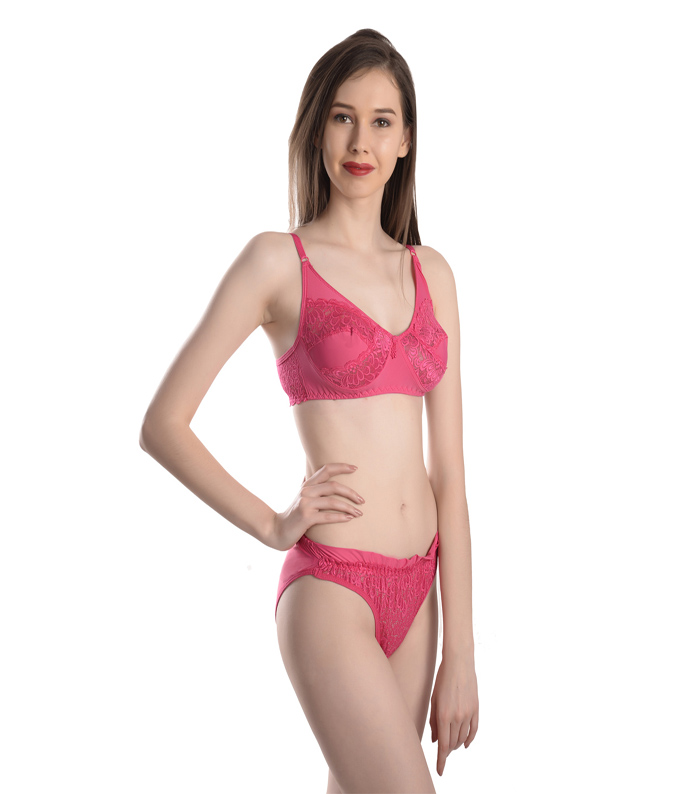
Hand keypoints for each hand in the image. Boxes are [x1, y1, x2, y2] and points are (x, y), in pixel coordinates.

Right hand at [267, 463, 364, 551]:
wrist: (277, 530)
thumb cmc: (292, 514)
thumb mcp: (300, 497)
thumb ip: (307, 486)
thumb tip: (309, 473)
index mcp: (307, 485)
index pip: (325, 469)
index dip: (341, 467)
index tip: (355, 468)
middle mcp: (306, 491)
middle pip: (333, 486)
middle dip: (351, 492)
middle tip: (362, 500)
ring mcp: (305, 504)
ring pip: (332, 501)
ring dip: (349, 507)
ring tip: (359, 513)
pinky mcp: (306, 518)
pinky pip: (328, 516)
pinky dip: (341, 517)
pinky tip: (349, 519)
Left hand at [430, 654, 478, 776]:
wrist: (459, 663)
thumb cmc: (442, 679)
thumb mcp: (433, 699)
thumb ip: (433, 720)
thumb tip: (434, 739)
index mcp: (443, 715)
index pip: (442, 745)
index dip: (441, 760)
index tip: (440, 770)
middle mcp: (457, 717)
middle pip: (452, 743)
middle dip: (446, 750)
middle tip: (441, 752)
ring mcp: (468, 714)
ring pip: (462, 738)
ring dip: (456, 744)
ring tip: (450, 745)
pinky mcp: (476, 709)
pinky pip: (474, 730)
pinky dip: (469, 739)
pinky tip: (465, 744)